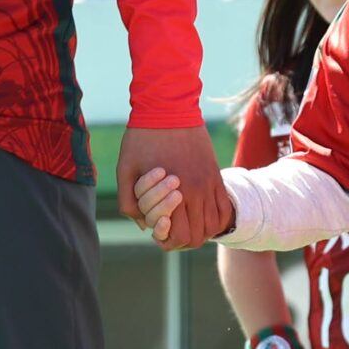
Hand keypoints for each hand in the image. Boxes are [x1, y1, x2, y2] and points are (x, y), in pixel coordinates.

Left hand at [118, 126, 227, 245]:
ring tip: (185, 224)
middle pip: (197, 237)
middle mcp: (196, 191)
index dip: (168, 241)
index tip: (159, 233)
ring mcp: (209, 183)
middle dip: (183, 240)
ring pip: (213, 226)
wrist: (167, 107)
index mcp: (173, 192)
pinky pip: (223, 208)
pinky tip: (200, 215)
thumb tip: (143, 225)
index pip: (179, 236)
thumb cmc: (141, 138)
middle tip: (171, 231)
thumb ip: (129, 202)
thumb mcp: (125, 170)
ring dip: (200, 232)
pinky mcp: (215, 175)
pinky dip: (215, 220)